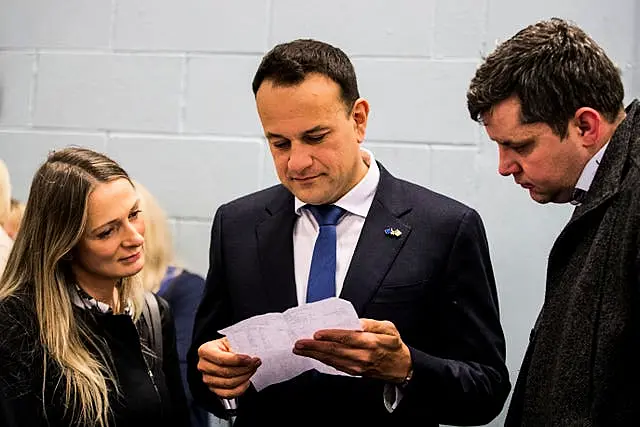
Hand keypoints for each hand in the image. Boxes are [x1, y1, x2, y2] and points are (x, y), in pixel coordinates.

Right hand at [197, 337, 260, 398]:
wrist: (222, 351)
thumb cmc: (227, 345)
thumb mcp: (231, 340)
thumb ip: (237, 346)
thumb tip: (249, 354)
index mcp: (205, 350)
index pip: (222, 359)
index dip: (238, 360)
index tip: (250, 359)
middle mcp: (204, 365)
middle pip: (226, 372)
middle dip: (244, 368)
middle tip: (255, 363)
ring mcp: (208, 378)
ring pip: (228, 383)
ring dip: (244, 377)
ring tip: (252, 370)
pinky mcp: (214, 389)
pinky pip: (228, 394)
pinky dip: (240, 389)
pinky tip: (246, 381)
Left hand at [292, 318, 411, 382]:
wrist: (401, 367)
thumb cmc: (393, 345)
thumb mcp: (388, 328)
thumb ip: (371, 323)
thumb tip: (355, 321)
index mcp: (371, 342)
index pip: (347, 338)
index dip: (330, 336)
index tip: (316, 333)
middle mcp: (363, 356)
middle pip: (335, 351)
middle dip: (314, 347)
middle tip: (299, 343)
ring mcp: (357, 366)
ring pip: (332, 360)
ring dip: (314, 355)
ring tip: (300, 349)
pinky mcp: (354, 372)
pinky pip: (335, 366)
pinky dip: (322, 361)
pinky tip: (313, 356)